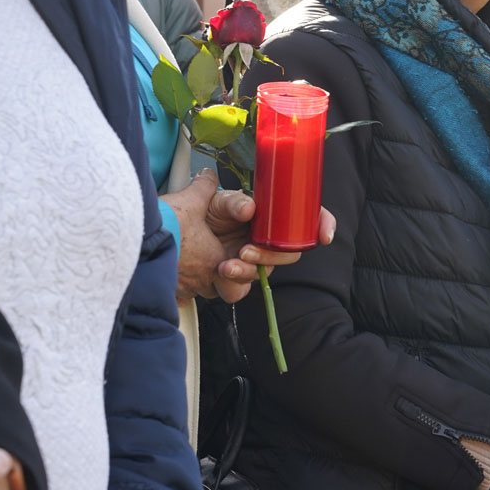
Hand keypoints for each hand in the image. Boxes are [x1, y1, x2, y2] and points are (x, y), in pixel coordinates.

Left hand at [163, 169, 334, 302]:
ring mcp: (249, 261)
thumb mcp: (213, 201)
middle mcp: (262, 238)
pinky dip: (232, 283)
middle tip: (249, 250)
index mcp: (264, 215)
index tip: (325, 235)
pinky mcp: (232, 282)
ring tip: (226, 264)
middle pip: (291, 250)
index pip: (304, 217)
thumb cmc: (191, 215)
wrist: (165, 241)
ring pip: (267, 272)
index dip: (322, 223)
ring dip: (250, 269)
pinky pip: (242, 289)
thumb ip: (232, 201)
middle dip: (275, 253)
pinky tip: (218, 273)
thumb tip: (249, 208)